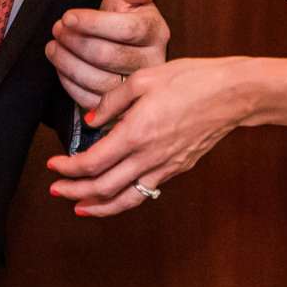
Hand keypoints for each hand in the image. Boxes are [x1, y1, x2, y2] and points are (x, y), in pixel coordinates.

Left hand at [44, 56, 256, 217]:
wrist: (233, 94)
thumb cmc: (192, 80)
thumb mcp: (144, 79)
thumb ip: (112, 101)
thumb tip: (91, 121)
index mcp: (136, 133)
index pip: (91, 163)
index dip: (67, 169)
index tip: (53, 165)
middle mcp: (149, 156)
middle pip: (103, 188)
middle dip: (75, 192)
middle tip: (56, 190)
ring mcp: (165, 166)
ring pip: (126, 198)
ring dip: (99, 206)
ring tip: (80, 207)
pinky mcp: (178, 168)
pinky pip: (145, 191)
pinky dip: (124, 198)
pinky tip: (116, 194)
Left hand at [46, 0, 171, 111]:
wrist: (125, 47)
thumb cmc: (126, 17)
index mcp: (156, 32)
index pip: (124, 29)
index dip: (92, 23)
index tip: (67, 16)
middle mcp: (151, 63)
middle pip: (107, 55)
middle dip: (75, 42)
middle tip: (57, 30)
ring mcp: (135, 89)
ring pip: (96, 80)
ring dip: (67, 62)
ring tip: (54, 47)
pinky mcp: (118, 107)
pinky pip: (90, 99)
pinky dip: (69, 82)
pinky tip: (61, 66)